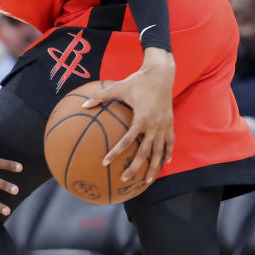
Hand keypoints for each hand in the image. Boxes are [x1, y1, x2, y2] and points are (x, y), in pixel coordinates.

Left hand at [83, 47, 174, 184]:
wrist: (161, 73)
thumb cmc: (138, 80)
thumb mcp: (118, 87)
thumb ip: (101, 97)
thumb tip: (83, 105)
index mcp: (141, 118)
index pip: (127, 141)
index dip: (116, 153)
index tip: (105, 162)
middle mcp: (154, 125)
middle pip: (145, 153)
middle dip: (135, 168)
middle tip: (124, 179)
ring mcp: (164, 126)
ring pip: (160, 152)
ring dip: (154, 167)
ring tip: (147, 181)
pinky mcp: (170, 124)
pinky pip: (170, 142)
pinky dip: (168, 153)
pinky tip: (165, 163)